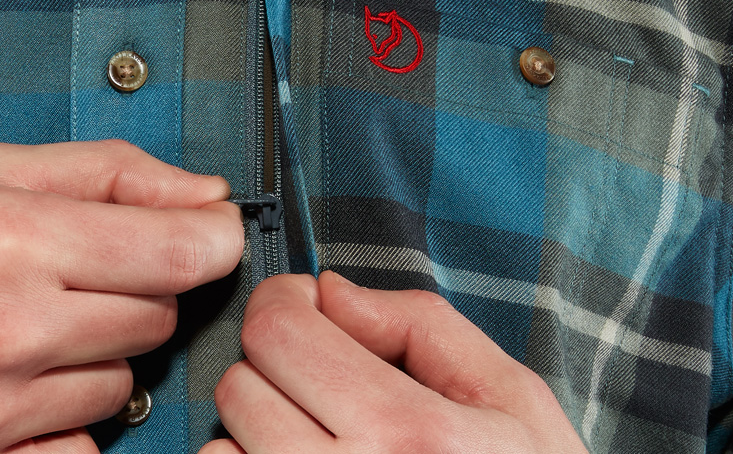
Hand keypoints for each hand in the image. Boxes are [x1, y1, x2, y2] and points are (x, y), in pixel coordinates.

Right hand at [0, 140, 243, 452]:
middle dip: (138, 291)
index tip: (209, 228)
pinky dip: (65, 419)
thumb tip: (208, 193)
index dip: (213, 236)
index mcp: (11, 238)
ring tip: (26, 326)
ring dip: (97, 354)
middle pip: (160, 316)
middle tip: (74, 273)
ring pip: (124, 382)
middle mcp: (6, 327)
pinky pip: (82, 444)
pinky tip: (13, 384)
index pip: (186, 251)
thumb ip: (109, 174)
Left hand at [200, 272, 586, 453]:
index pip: (280, 333)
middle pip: (241, 382)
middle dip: (280, 362)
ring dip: (261, 425)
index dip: (288, 302)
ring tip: (322, 435)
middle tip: (329, 377)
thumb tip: (332, 293)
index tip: (308, 306)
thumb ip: (421, 327)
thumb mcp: (511, 395)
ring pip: (221, 442)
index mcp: (409, 433)